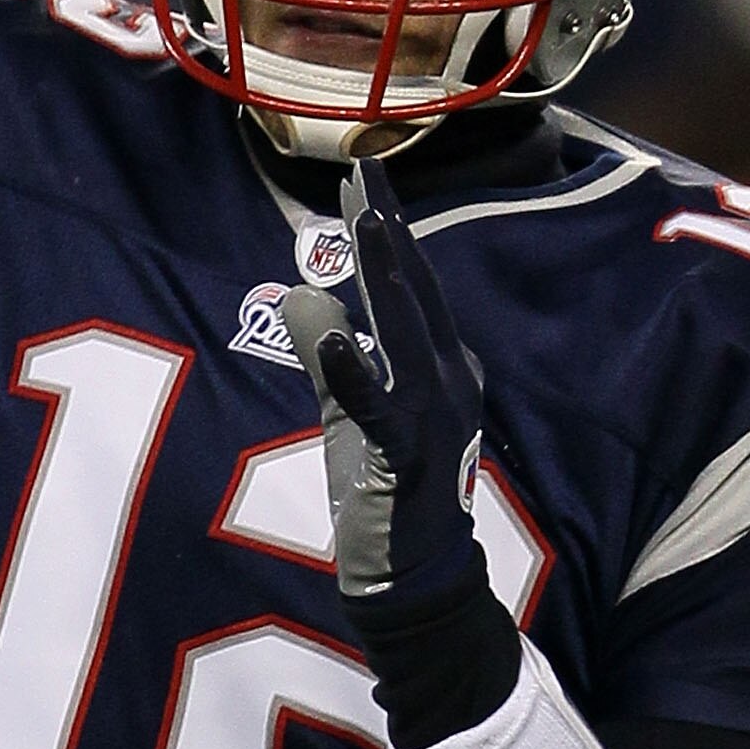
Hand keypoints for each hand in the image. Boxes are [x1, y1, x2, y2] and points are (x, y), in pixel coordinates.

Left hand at [278, 153, 487, 620]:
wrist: (415, 578)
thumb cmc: (383, 491)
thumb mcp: (345, 411)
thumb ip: (325, 351)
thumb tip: (298, 293)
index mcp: (442, 363)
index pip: (411, 283)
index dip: (386, 230)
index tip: (362, 177)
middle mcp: (451, 379)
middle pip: (415, 291)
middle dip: (389, 230)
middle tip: (365, 171)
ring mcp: (435, 418)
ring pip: (409, 335)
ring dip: (387, 277)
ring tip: (367, 223)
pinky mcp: (408, 458)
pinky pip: (380, 410)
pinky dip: (355, 375)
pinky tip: (334, 340)